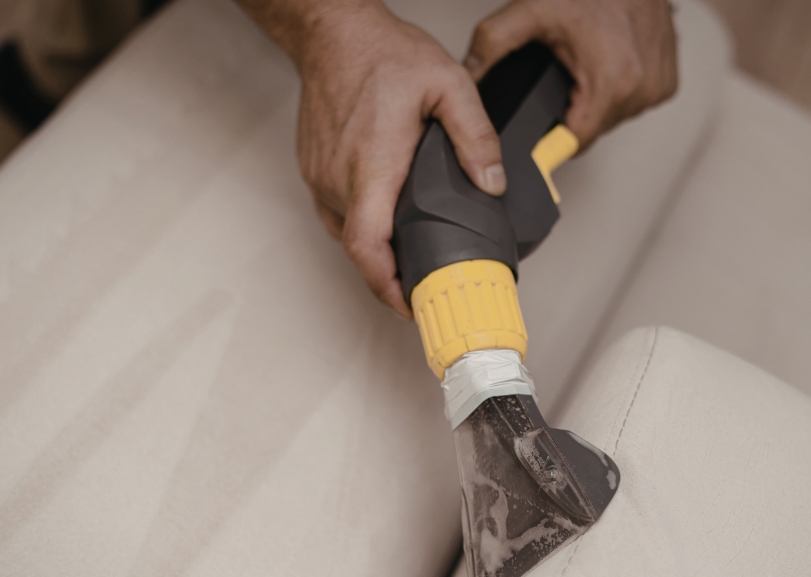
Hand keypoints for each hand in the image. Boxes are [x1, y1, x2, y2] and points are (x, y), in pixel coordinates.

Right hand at [243, 0, 506, 318]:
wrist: (333, 32)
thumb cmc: (382, 54)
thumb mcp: (448, 84)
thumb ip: (476, 136)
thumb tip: (492, 182)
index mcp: (373, 167)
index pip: (369, 248)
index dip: (387, 287)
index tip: (410, 306)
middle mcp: (340, 178)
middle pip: (361, 252)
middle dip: (392, 277)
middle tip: (425, 287)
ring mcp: (321, 177)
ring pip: (347, 236)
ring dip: (377, 252)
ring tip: (410, 257)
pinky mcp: (314, 172)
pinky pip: (337, 215)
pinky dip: (362, 228)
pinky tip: (386, 221)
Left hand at [464, 0, 677, 149]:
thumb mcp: (532, 10)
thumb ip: (493, 45)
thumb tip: (467, 76)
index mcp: (611, 84)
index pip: (573, 143)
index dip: (550, 138)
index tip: (539, 132)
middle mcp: (641, 90)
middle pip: (592, 130)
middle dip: (572, 110)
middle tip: (565, 72)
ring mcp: (659, 86)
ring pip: (613, 118)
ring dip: (596, 99)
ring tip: (588, 61)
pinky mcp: (668, 82)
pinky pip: (635, 102)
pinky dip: (620, 88)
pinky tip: (610, 61)